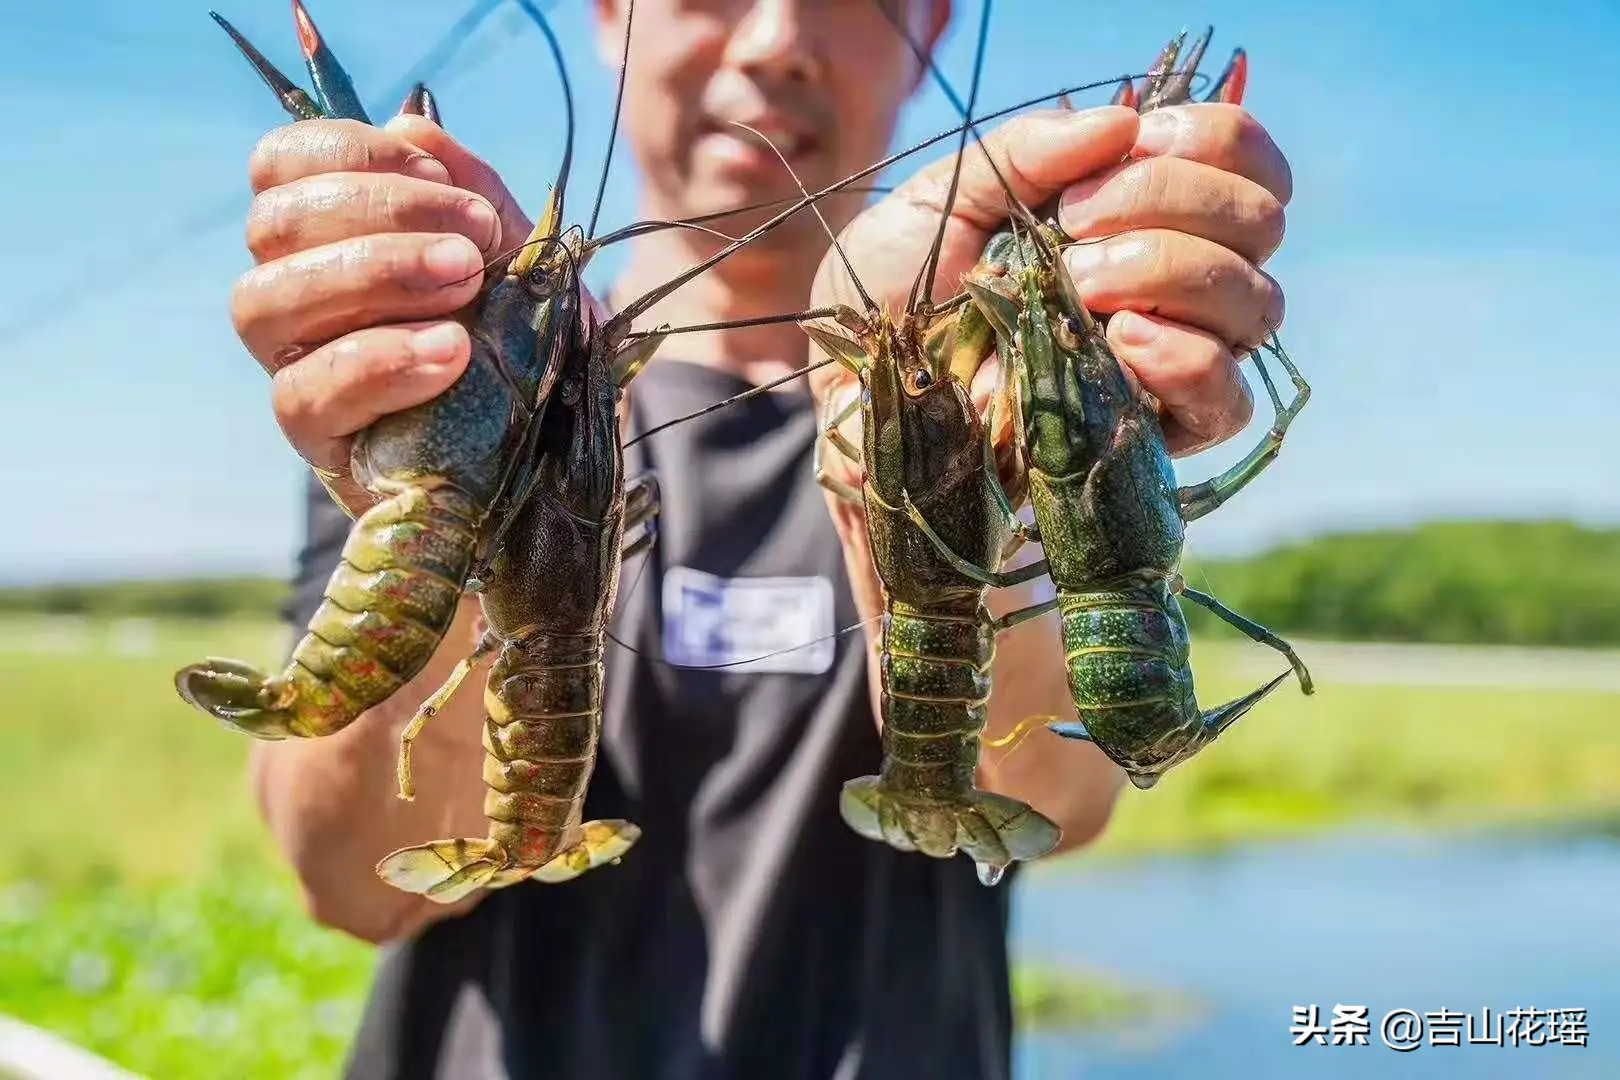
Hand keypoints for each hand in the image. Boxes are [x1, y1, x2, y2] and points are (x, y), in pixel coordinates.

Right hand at [231, 114, 533, 513]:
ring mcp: (298, 371)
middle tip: (474, 244)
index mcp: (335, 240)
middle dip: (380, 213)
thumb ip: (477, 196)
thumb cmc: (536, 356)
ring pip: (264, 302)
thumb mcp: (529, 265)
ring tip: (463, 288)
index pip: (283, 166)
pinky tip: (450, 354)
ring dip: (371, 275)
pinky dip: (379, 361)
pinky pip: (303, 394)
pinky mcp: (318, 445)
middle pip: (273, 224)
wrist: (563, 466)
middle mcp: (297, 300)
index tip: (443, 176)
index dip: (351, 153)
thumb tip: (414, 124)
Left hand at [808, 102, 1291, 503]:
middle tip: (1075, 224)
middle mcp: (1177, 277)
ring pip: (1256, 301)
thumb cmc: (902, 291)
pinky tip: (1122, 340)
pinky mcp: (1162, 430)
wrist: (869, 388)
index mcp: (1140, 210)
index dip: (1207, 137)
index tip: (1127, 146)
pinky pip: (1231, 398)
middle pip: (1259, 220)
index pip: (1243, 157)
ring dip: (1168, 271)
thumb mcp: (950, 195)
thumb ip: (1032, 149)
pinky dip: (1188, 358)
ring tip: (1077, 283)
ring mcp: (1175, 355)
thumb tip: (1123, 121)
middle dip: (1172, 198)